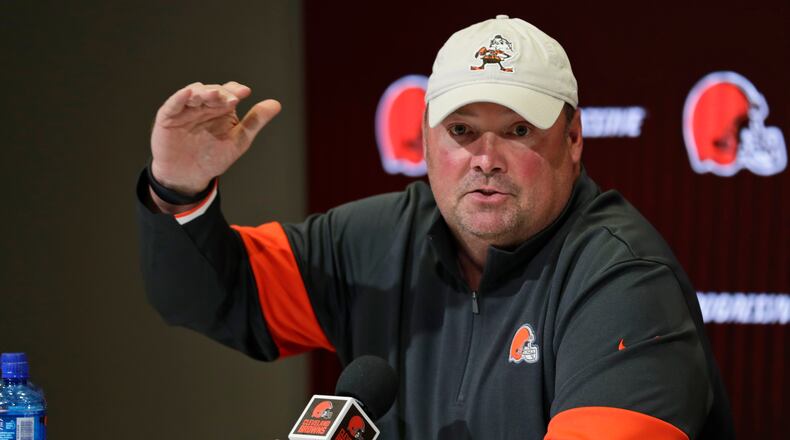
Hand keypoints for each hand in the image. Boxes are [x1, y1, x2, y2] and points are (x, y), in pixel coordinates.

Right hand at [150, 81, 281, 194]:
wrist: (189, 176)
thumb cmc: (213, 157)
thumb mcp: (238, 140)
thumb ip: (255, 121)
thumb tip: (276, 104)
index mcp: (220, 108)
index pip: (229, 92)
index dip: (235, 90)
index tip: (245, 92)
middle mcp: (203, 105)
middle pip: (212, 91)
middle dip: (221, 93)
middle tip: (231, 98)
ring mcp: (185, 109)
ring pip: (194, 94)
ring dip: (204, 92)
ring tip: (214, 95)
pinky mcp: (168, 116)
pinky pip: (174, 104)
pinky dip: (180, 97)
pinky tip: (189, 93)